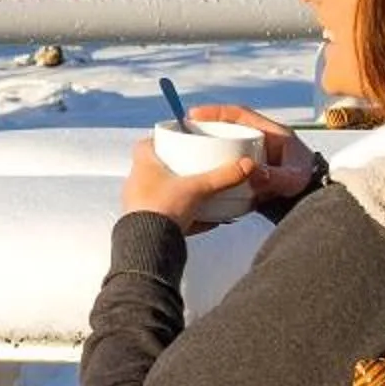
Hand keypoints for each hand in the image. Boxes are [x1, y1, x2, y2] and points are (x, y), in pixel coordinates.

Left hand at [121, 137, 253, 230]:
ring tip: (201, 192)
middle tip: (194, 165)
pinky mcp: (148, 226)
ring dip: (179, 193)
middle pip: (155, 169)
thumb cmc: (163, 209)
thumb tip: (247, 165)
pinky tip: (205, 221)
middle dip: (175, 167)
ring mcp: (140, 206)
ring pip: (161, 194)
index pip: (146, 144)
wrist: (149, 246)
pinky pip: (168, 218)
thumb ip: (223, 177)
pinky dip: (185, 217)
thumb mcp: (199, 188)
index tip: (176, 139)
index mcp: (143, 166)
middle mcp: (137, 184)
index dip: (159, 140)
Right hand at [190, 103, 319, 204]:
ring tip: (188, 151)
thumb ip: (274, 178)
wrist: (315, 199)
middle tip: (184, 131)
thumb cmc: (307, 185)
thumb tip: (251, 174)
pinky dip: (217, 162)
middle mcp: (263, 139)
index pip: (240, 114)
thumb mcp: (292, 180)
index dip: (216, 112)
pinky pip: (230, 158)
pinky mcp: (252, 167)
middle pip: (229, 126)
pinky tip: (204, 172)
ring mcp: (256, 153)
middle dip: (207, 126)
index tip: (194, 115)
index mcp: (273, 133)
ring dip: (210, 144)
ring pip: (229, 142)